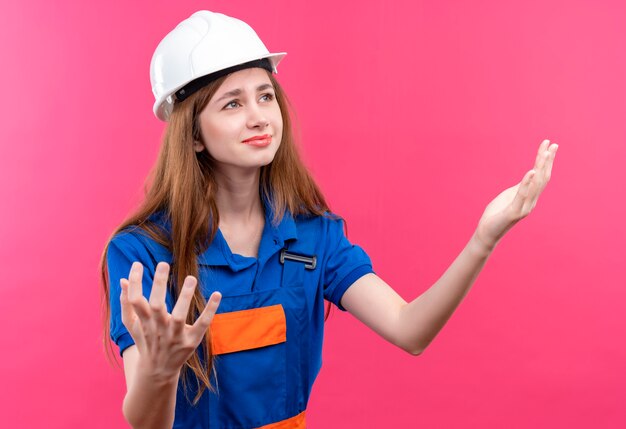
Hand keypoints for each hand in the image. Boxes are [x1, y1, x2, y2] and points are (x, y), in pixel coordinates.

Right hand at [120, 261, 220, 381]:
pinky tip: (217, 294)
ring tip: (191, 277)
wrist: (157, 372)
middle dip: (158, 285)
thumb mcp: (132, 326)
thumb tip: (123, 280)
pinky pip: (202, 325)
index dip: (134, 282)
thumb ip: (126, 303)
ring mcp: (175, 336)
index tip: (137, 263)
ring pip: (179, 316)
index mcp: (143, 322)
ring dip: (185, 297)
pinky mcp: (191, 342)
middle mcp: (158, 329)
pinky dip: (210, 310)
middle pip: (156, 306)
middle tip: (162, 264)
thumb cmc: (146, 341)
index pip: (135, 300)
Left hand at [474, 139, 557, 250]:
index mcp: (530, 196)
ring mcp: (524, 207)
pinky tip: (531, 171)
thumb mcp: (510, 194)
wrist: (487, 232)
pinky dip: (527, 182)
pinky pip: (522, 195)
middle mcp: (531, 201)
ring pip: (536, 184)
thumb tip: (530, 173)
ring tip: (544, 153)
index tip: (549, 144)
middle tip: (553, 144)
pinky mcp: (514, 212)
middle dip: (547, 160)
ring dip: (541, 167)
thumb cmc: (497, 213)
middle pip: (543, 178)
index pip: (541, 175)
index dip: (545, 160)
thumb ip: (521, 186)